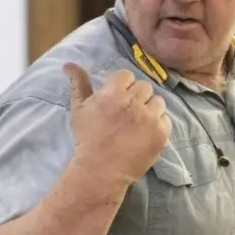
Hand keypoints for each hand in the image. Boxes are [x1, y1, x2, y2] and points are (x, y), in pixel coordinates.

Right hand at [63, 64, 170, 189]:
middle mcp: (134, 103)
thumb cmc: (87, 138)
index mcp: (113, 93)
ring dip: (149, 109)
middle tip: (127, 114)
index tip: (117, 100)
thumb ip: (78, 84)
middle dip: (136, 97)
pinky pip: (166, 120)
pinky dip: (158, 125)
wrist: (100, 171)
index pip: (127, 75)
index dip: (122, 86)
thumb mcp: (79, 109)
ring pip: (158, 102)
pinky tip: (144, 135)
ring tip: (138, 124)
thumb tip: (69, 63)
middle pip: (144, 87)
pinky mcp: (161, 134)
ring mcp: (150, 119)